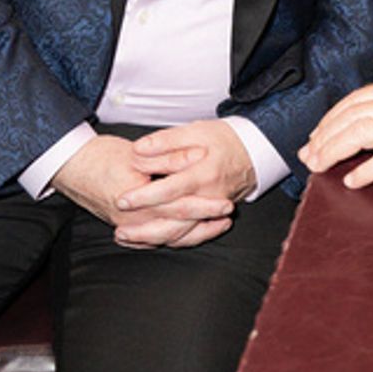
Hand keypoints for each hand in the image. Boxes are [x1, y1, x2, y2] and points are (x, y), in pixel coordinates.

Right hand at [53, 128, 243, 248]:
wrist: (72, 166)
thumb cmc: (102, 156)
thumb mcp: (137, 152)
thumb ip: (169, 157)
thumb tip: (197, 157)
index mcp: (136, 201)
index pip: (179, 208)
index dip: (205, 206)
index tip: (226, 203)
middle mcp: (132, 221)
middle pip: (177, 228)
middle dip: (205, 224)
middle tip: (227, 216)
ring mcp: (127, 227)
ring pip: (167, 238)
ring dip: (194, 233)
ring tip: (216, 226)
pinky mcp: (126, 228)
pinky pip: (154, 241)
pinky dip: (174, 239)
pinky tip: (190, 234)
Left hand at [116, 121, 256, 248]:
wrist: (253, 152)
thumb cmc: (221, 139)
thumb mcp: (195, 131)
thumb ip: (167, 140)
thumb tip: (139, 149)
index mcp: (203, 174)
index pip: (170, 189)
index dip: (144, 196)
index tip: (122, 200)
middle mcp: (209, 197)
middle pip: (174, 221)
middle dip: (144, 229)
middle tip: (119, 230)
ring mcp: (211, 211)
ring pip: (181, 234)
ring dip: (152, 238)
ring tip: (126, 237)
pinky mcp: (211, 217)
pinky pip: (189, 236)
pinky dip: (168, 240)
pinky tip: (147, 239)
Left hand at [300, 76, 372, 190]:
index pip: (357, 100)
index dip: (331, 119)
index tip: (315, 136)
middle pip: (354, 115)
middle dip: (324, 137)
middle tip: (308, 156)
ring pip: (364, 132)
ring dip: (336, 151)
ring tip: (320, 166)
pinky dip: (366, 170)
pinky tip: (354, 181)